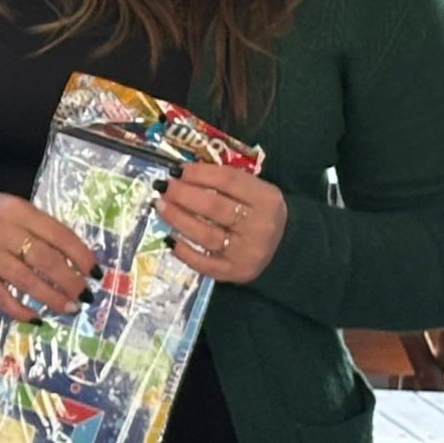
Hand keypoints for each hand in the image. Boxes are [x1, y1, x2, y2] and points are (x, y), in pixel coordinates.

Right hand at [0, 191, 97, 322]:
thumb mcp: (15, 210)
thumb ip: (40, 228)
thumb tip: (76, 260)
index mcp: (19, 211)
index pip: (58, 234)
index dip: (81, 255)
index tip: (96, 272)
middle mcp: (3, 230)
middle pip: (44, 259)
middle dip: (70, 280)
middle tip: (85, 295)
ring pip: (25, 280)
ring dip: (51, 297)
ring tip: (69, 308)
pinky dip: (20, 310)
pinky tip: (36, 318)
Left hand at [157, 161, 284, 284]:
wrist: (284, 247)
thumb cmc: (260, 213)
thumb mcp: (255, 191)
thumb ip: (226, 181)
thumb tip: (183, 173)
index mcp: (266, 199)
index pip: (228, 181)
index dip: (199, 173)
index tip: (177, 171)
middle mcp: (259, 226)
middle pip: (213, 207)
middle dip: (183, 195)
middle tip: (163, 188)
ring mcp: (246, 252)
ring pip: (204, 234)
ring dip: (177, 219)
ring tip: (160, 206)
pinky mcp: (234, 272)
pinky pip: (203, 263)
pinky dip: (183, 251)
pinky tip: (169, 239)